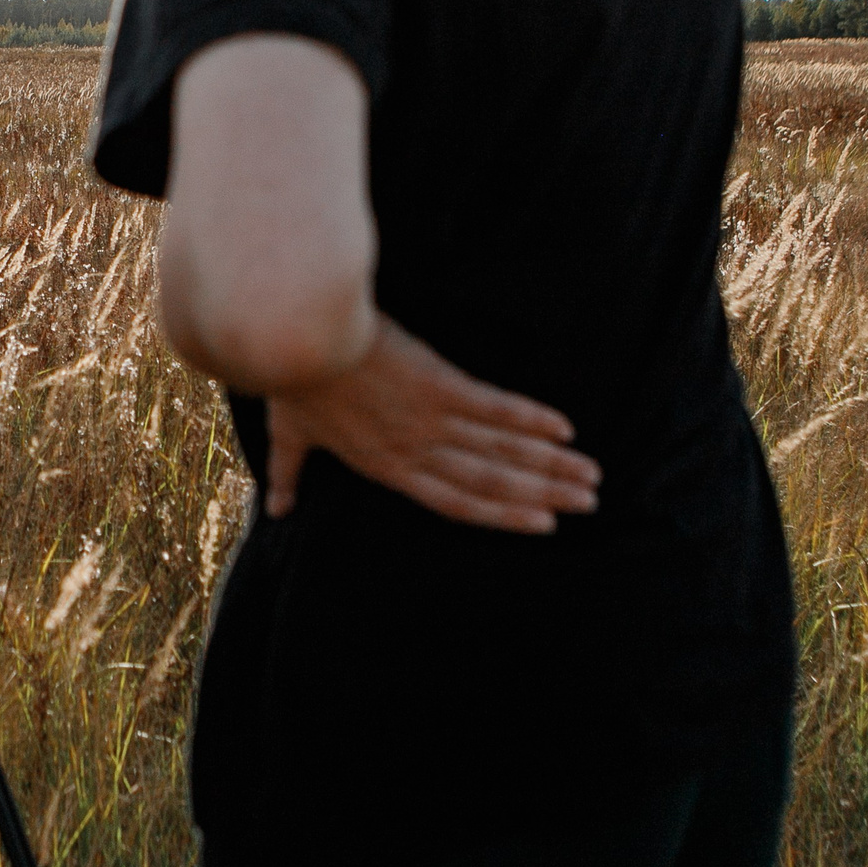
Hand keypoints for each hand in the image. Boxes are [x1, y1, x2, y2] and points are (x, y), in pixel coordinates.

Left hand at [264, 313, 595, 532]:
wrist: (298, 341)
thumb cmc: (291, 384)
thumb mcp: (289, 436)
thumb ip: (289, 476)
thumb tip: (277, 511)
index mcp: (386, 467)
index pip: (455, 501)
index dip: (501, 515)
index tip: (541, 525)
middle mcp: (417, 452)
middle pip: (492, 482)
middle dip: (543, 494)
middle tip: (588, 503)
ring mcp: (431, 420)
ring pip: (502, 451)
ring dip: (550, 465)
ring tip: (590, 476)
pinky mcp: (439, 384)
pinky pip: (495, 408)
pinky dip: (531, 419)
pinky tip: (564, 428)